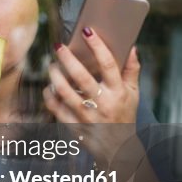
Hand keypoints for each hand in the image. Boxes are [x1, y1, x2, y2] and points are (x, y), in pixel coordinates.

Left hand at [43, 28, 140, 164]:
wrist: (118, 150)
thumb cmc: (124, 115)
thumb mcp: (133, 94)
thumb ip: (131, 70)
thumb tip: (132, 46)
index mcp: (118, 93)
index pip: (109, 65)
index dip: (98, 46)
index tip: (87, 31)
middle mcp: (103, 104)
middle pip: (81, 78)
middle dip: (67, 59)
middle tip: (58, 46)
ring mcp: (87, 117)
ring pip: (65, 92)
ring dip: (55, 76)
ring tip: (51, 65)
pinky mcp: (74, 127)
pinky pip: (56, 108)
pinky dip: (49, 96)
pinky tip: (48, 87)